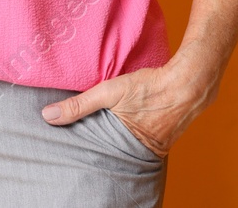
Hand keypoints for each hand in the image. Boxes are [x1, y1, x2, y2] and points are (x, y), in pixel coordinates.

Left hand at [38, 58, 218, 157]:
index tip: (69, 150)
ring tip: (105, 137)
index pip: (95, 155)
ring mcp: (155, 147)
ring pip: (126, 149)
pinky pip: (142, 142)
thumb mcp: (110, 92)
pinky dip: (133, 137)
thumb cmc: (150, 87)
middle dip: (99, 151)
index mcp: (122, 144)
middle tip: (83, 147)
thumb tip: (47, 116)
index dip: (84, 151)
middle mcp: (139, 152)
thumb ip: (79, 105)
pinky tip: (129, 128)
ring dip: (117, 143)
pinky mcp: (164, 139)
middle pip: (111, 155)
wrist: (190, 82)